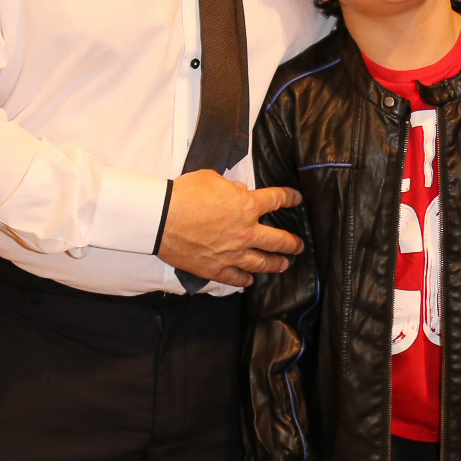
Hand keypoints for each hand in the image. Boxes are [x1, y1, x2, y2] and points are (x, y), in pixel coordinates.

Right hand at [159, 172, 303, 287]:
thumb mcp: (211, 179)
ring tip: (284, 264)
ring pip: (262, 263)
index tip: (296, 199)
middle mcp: (246, 233)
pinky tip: (250, 280)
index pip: (276, 200)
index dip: (289, 198)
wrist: (161, 218)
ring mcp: (232, 254)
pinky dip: (244, 280)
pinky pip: (235, 278)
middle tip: (299, 245)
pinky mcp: (216, 269)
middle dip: (292, 243)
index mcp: (247, 207)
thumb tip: (238, 191)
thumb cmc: (184, 194)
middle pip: (279, 240)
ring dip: (276, 264)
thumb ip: (230, 187)